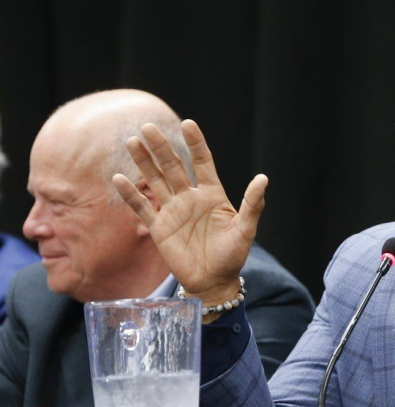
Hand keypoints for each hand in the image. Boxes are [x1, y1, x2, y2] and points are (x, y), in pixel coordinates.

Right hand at [113, 120, 267, 306]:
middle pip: (173, 167)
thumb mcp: (245, 230)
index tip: (188, 124)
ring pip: (155, 181)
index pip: (202, 163)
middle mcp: (190, 198)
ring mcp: (173, 211)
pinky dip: (130, 194)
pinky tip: (118, 178)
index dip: (196, 144)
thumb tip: (263, 178)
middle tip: (149, 127)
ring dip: (143, 162)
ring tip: (133, 141)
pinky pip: (142, 207)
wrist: (214, 282)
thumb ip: (253, 204)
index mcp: (213, 194)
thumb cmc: (232, 255)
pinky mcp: (159, 227)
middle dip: (162, 147)